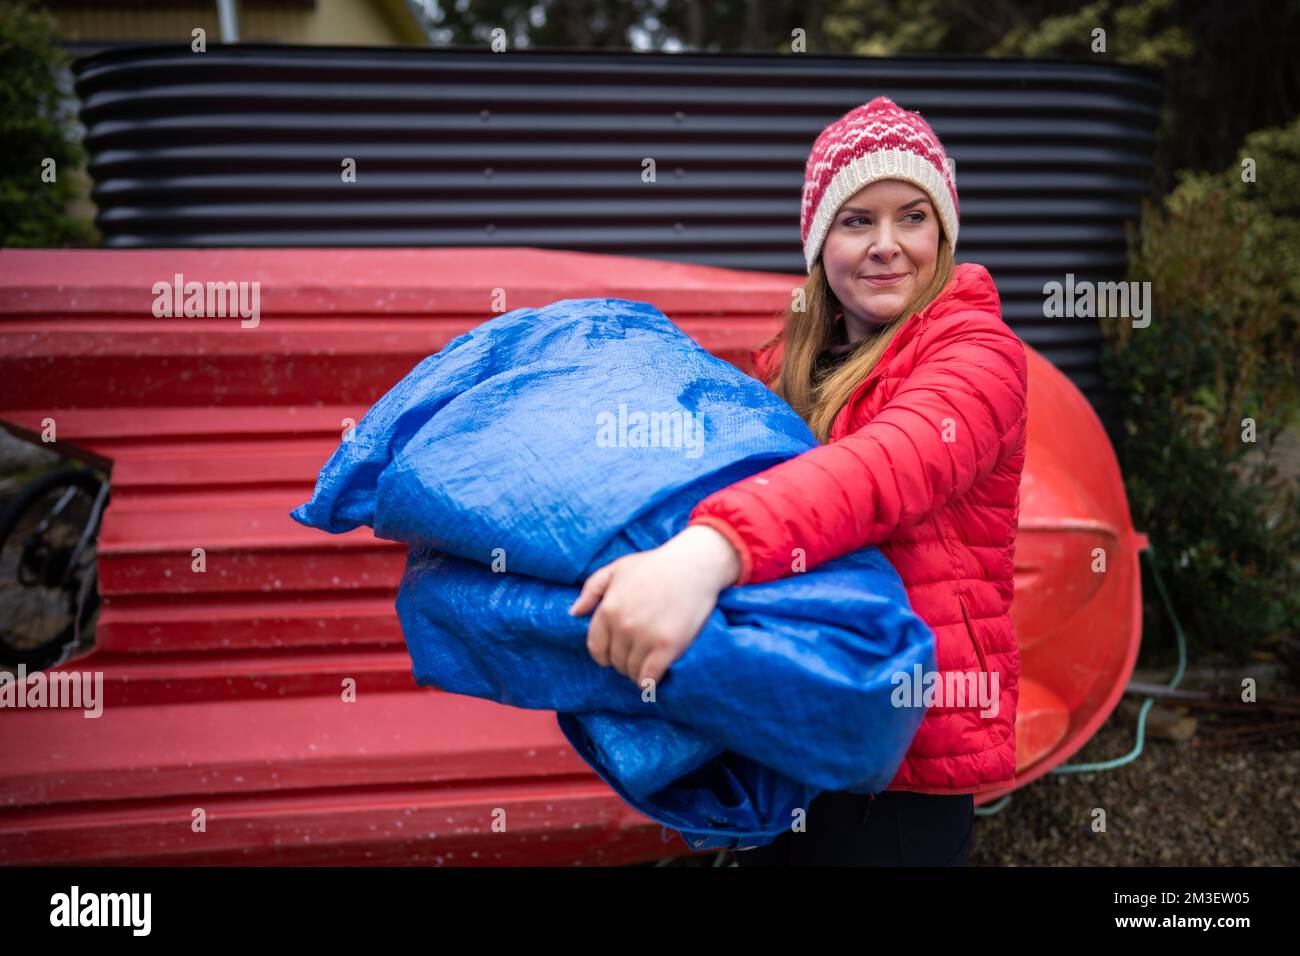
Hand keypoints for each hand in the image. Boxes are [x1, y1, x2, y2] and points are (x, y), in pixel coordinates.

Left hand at [568, 525, 740, 685]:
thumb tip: (574, 612)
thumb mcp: (617, 568)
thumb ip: (592, 589)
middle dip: (622, 662)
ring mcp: (645, 637)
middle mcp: (623, 625)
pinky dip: (649, 682)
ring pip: (631, 671)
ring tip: (645, 665)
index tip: (613, 656)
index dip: (603, 656)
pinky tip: (652, 679)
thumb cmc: (656, 565)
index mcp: (608, 609)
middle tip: (635, 657)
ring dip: (636, 672)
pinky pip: (650, 677)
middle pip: (615, 661)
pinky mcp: (667, 646)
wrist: (694, 565)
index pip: (596, 647)